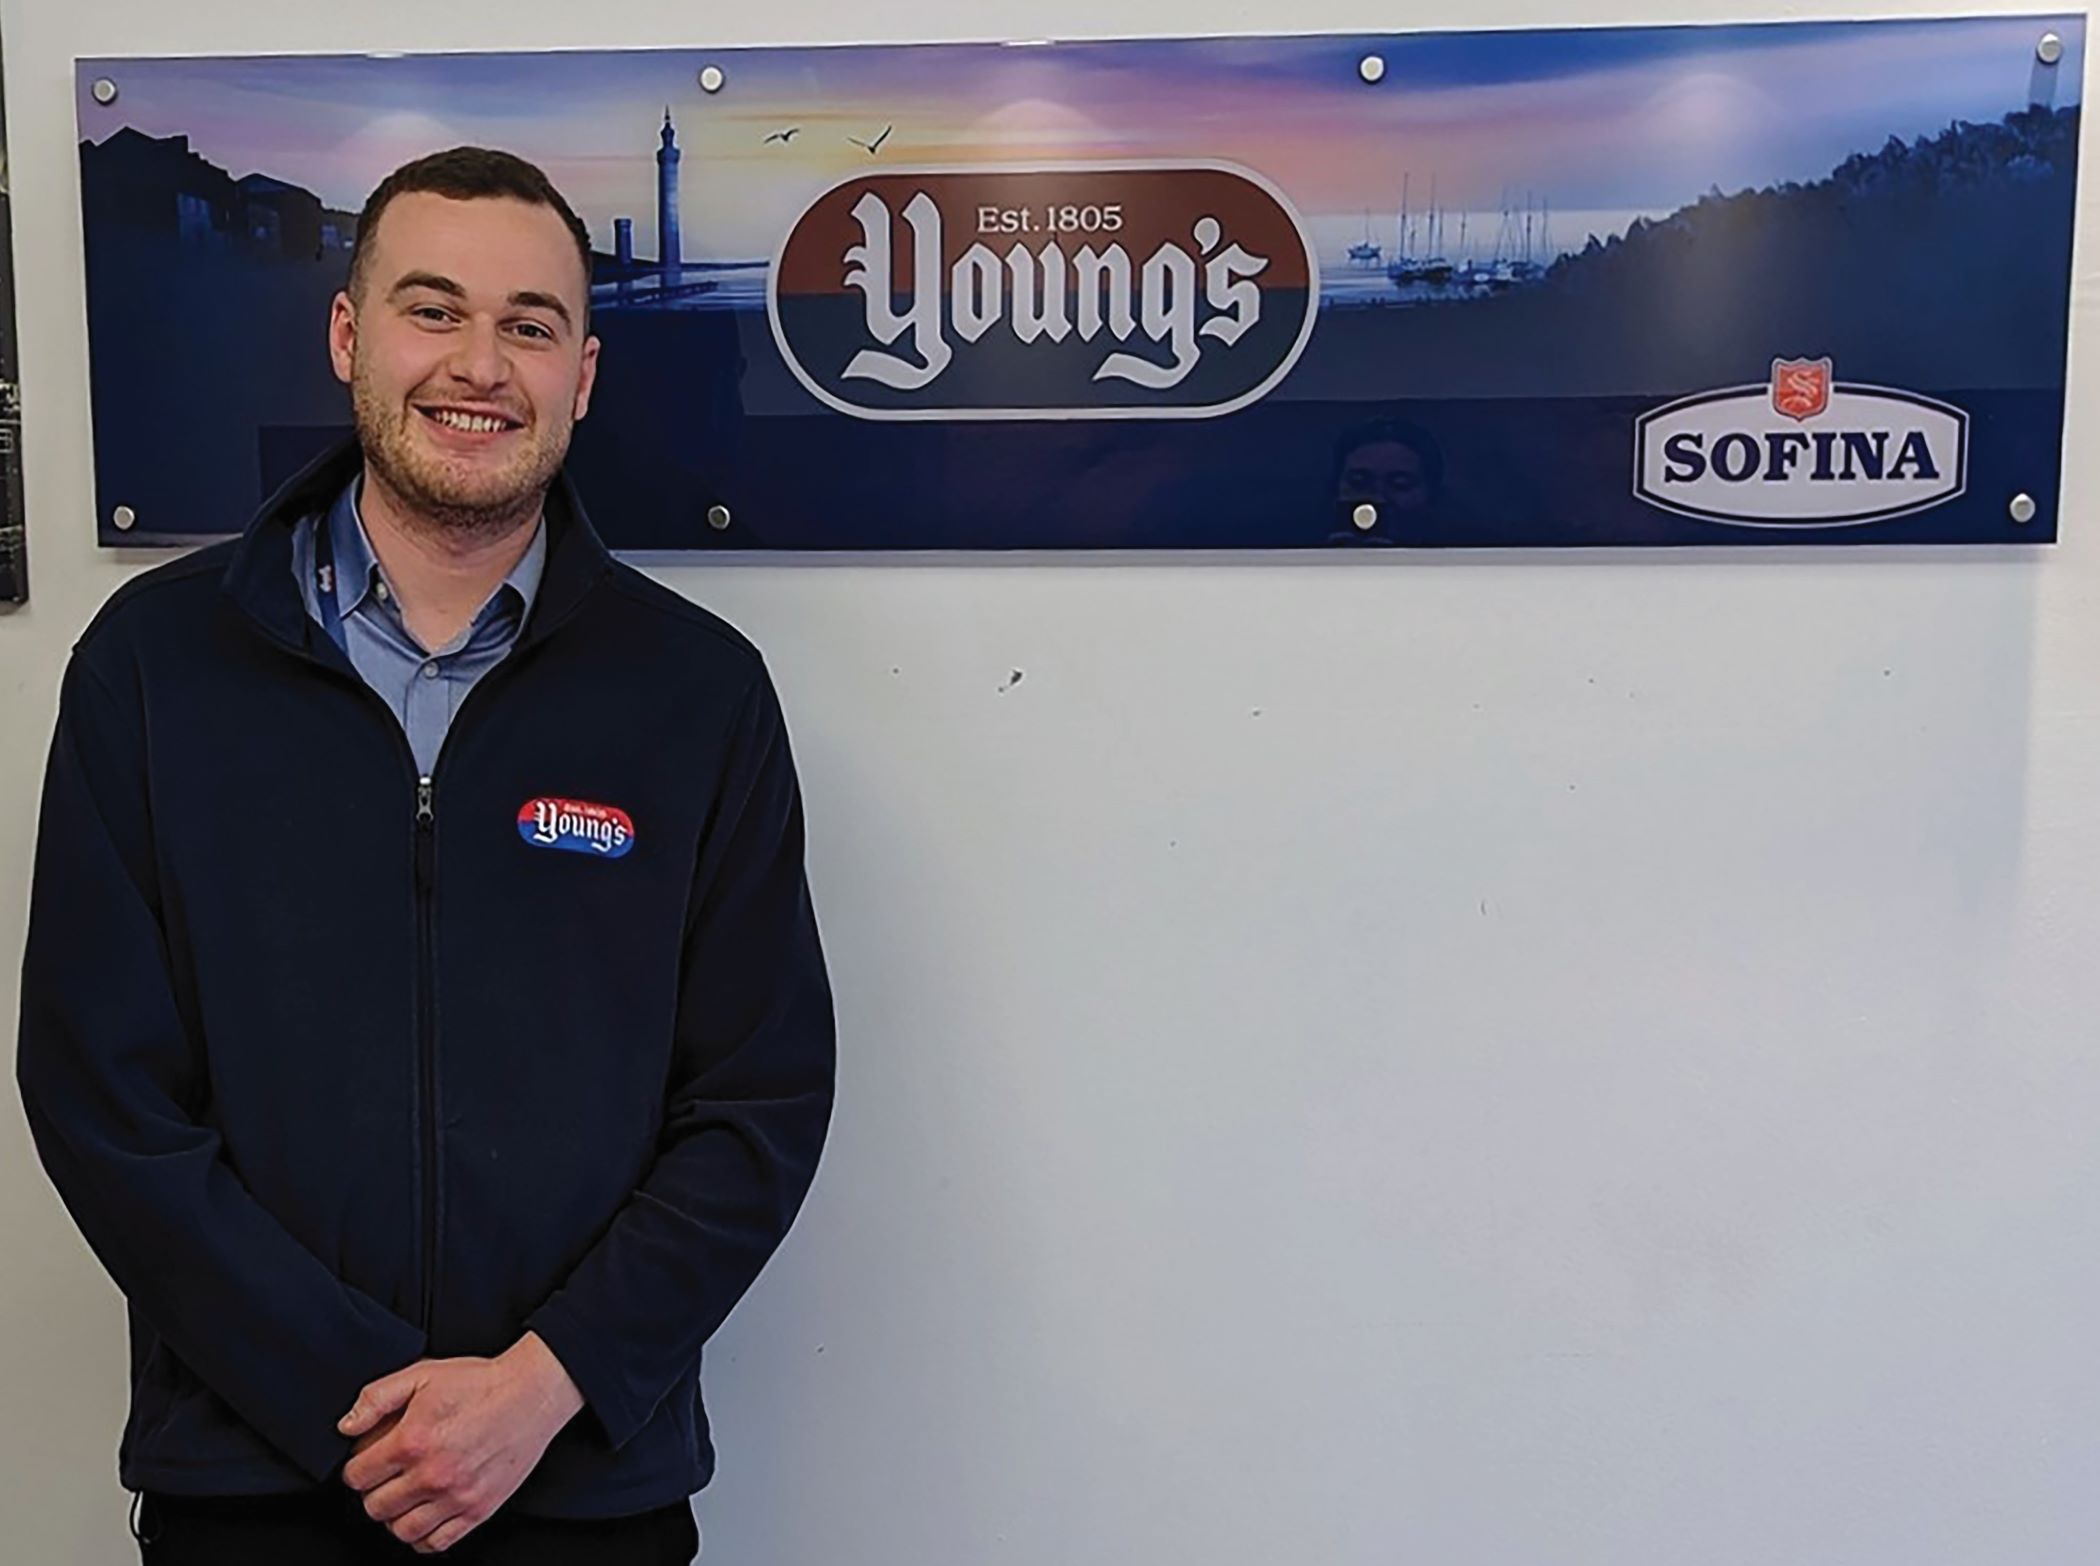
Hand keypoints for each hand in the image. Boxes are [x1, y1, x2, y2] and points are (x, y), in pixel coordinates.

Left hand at [338, 1333, 584, 1553]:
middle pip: (375, 1506)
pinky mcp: (478, 1510)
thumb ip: (377, 1397)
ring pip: (401, 1530)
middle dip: (374, 1491)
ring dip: (396, 1516)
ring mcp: (456, 1497)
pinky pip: (436, 1542)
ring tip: (404, 1497)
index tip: (369, 1461)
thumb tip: (346, 1425)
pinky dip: (423, 1535)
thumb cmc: (481, 1383)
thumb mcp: (422, 1374)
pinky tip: (426, 1514)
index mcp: (412, 1442)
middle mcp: (432, 1475)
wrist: (532, 1394)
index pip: (357, 1476)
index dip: (357, 1467)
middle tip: (387, 1476)